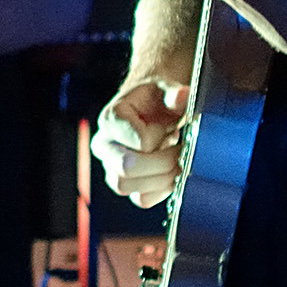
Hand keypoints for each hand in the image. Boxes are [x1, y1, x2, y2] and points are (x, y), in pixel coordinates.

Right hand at [91, 79, 191, 207]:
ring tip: (176, 163)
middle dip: (162, 163)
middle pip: (126, 169)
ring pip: (128, 187)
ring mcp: (111, 166)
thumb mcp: (164, 88)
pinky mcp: (124, 183)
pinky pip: (141, 199)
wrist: (151, 108)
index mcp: (111, 119)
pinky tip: (172, 174)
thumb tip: (181, 96)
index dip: (161, 137)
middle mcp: (104, 144)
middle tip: (180, 151)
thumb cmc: (155, 99)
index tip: (167, 126)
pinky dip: (161, 191)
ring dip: (161, 179)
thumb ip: (174, 93)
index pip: (140, 141)